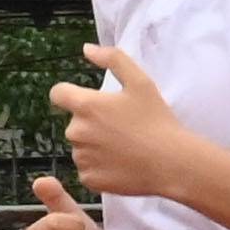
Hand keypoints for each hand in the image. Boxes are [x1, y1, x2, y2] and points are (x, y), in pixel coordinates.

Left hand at [49, 43, 210, 212]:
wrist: (171, 162)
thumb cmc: (156, 119)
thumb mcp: (140, 82)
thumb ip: (112, 59)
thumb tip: (87, 49)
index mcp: (86, 106)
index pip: (58, 94)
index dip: (70, 94)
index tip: (89, 101)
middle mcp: (77, 132)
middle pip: (75, 122)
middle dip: (91, 123)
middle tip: (120, 127)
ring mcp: (81, 158)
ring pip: (81, 147)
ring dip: (95, 145)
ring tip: (123, 147)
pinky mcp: (88, 179)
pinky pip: (87, 169)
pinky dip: (99, 167)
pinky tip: (121, 164)